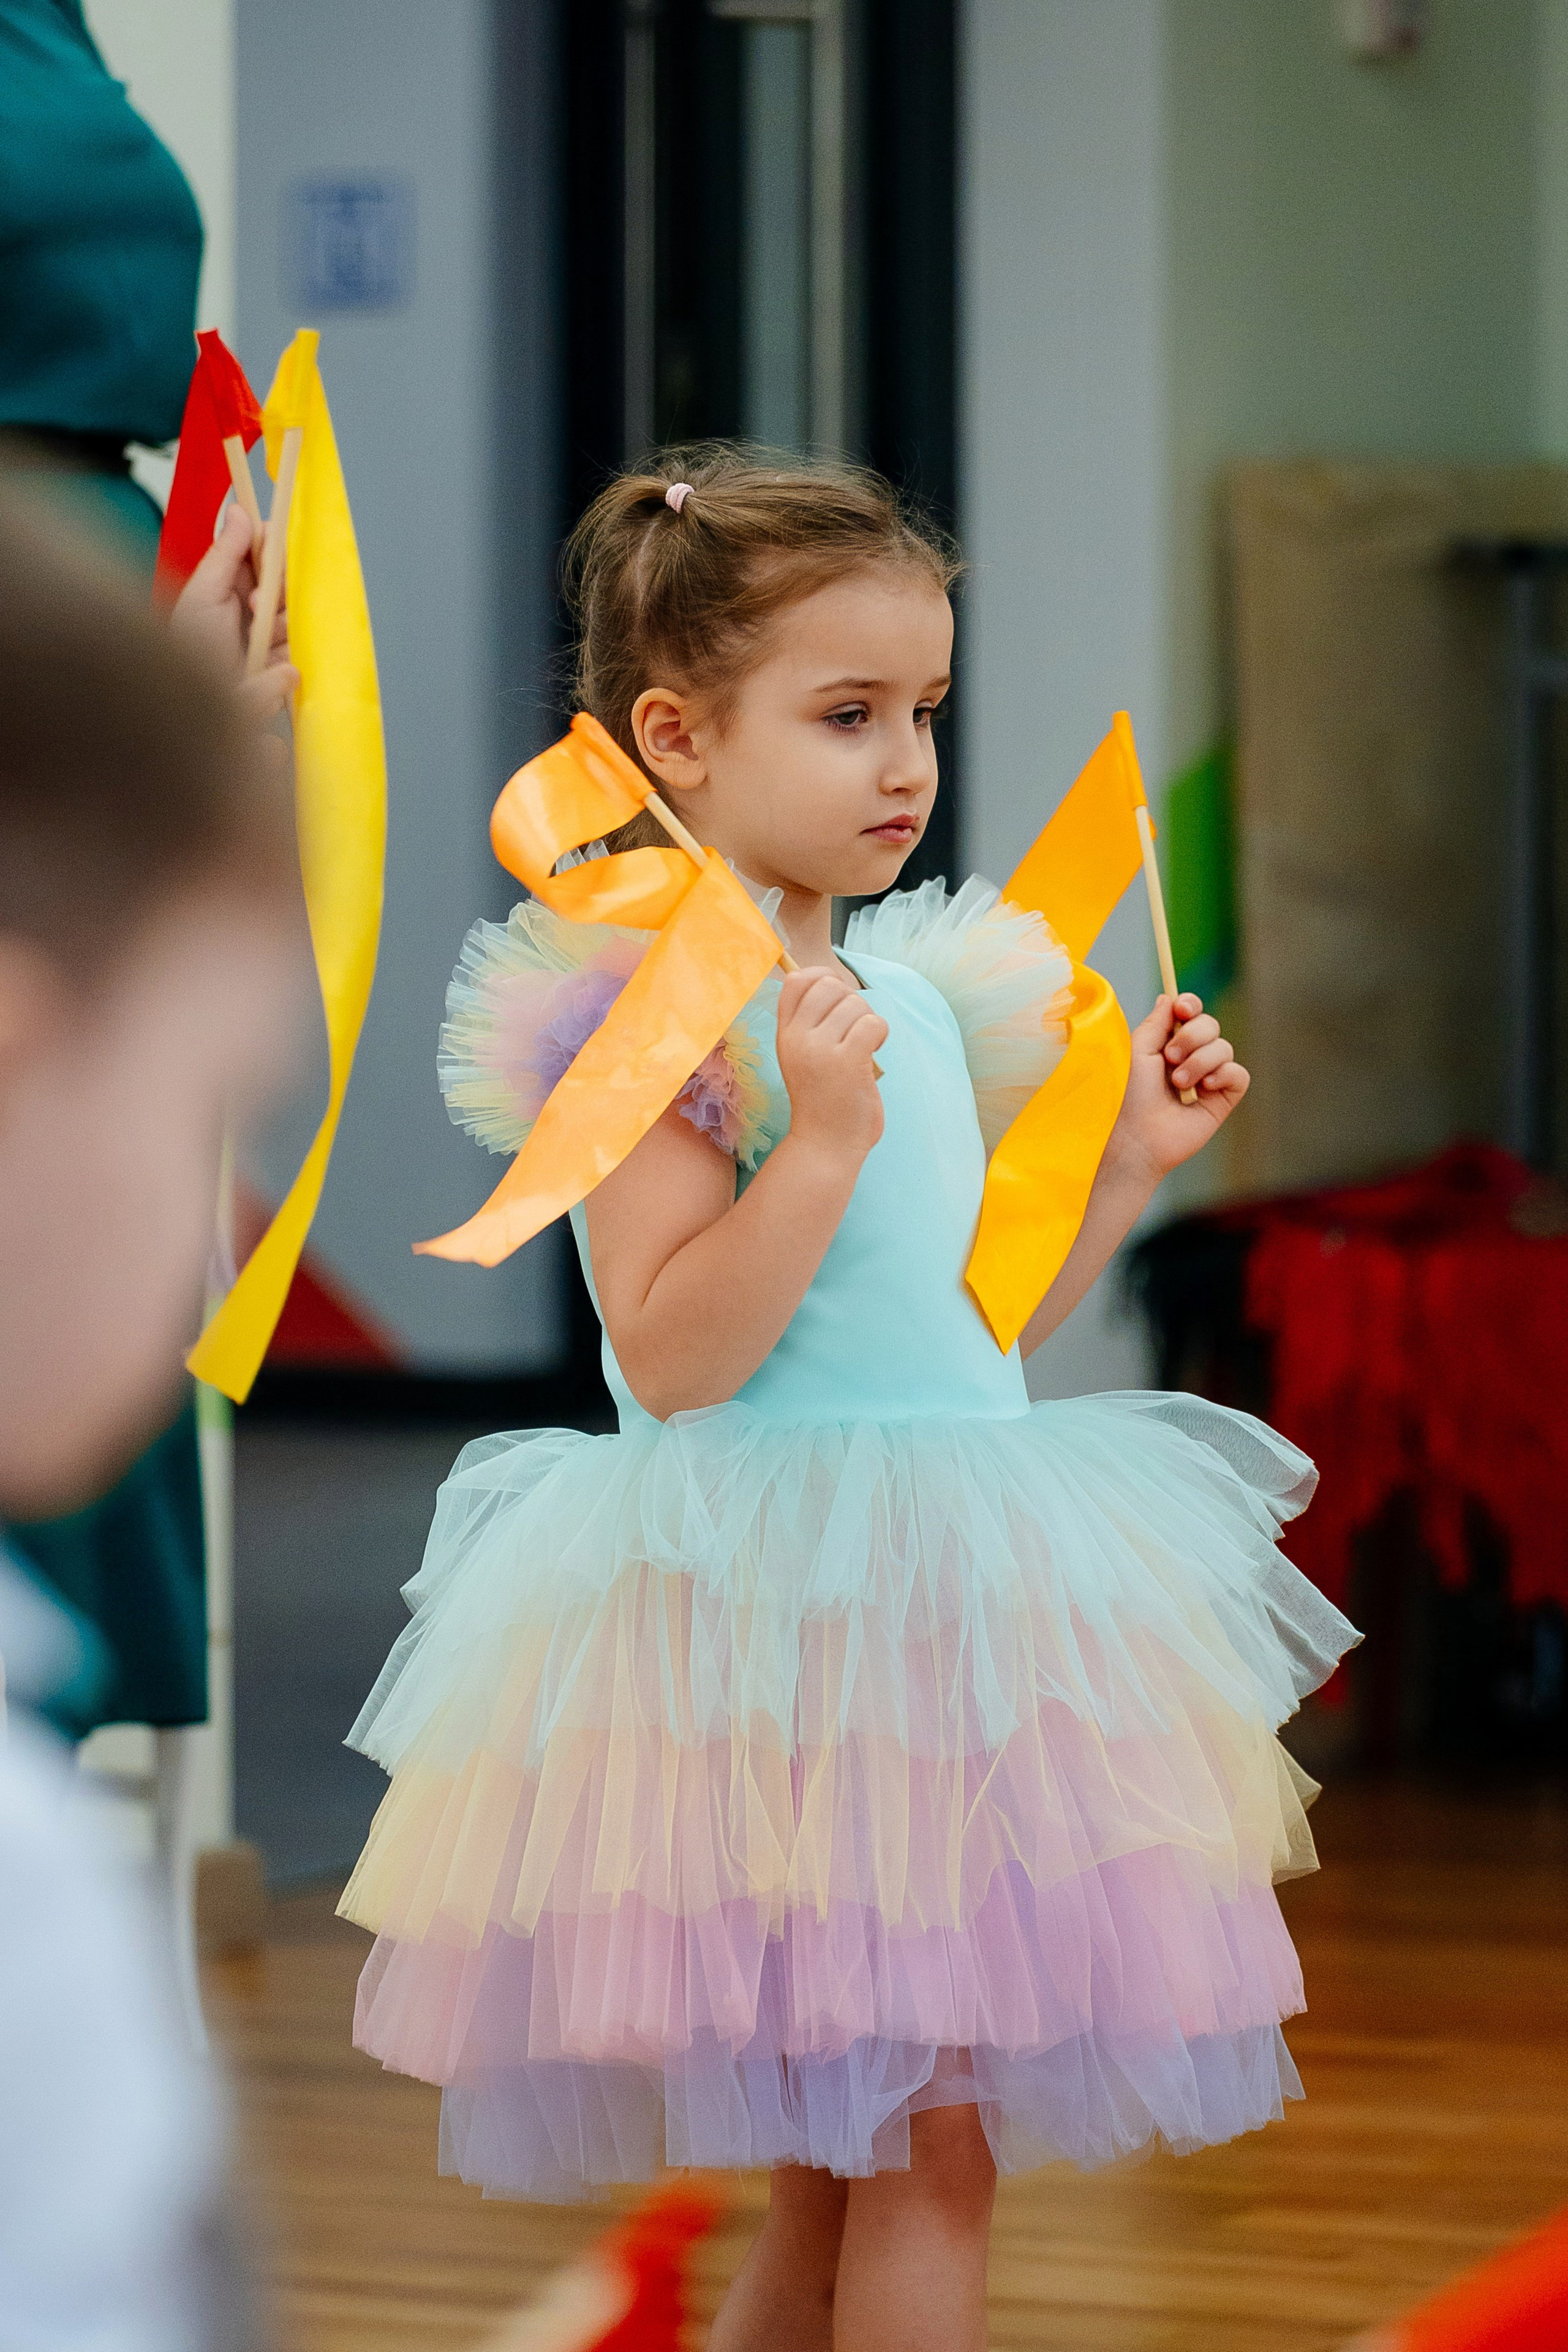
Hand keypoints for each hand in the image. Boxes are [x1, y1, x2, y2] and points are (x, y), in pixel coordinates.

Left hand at [168, 501, 296, 727]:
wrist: (193, 711)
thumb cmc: (188, 653)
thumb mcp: (203, 596)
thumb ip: (225, 554)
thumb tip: (241, 509)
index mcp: (231, 586)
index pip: (265, 555)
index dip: (272, 551)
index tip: (270, 552)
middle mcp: (253, 611)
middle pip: (287, 585)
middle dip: (275, 594)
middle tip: (255, 606)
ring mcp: (270, 642)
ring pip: (297, 620)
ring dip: (279, 630)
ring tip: (256, 648)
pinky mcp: (283, 675)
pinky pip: (300, 657)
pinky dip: (283, 665)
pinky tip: (268, 670)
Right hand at [775, 965, 887, 1160]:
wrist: (825, 1146)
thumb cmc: (823, 1100)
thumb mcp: (803, 1056)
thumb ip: (812, 1024)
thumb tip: (836, 983)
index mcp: (785, 1034)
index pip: (796, 980)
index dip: (823, 978)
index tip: (838, 1001)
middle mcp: (797, 1038)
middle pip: (830, 985)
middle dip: (852, 1000)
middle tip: (855, 1030)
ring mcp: (820, 1050)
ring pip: (856, 1004)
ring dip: (869, 1023)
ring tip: (863, 1049)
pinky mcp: (847, 1062)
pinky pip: (873, 1023)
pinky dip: (881, 1034)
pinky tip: (873, 1052)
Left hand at [1108, 992, 1248, 1184]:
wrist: (1140, 1135)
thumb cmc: (1133, 1096)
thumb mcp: (1140, 1051)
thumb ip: (1156, 1022)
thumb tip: (1168, 997)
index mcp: (1171, 1043)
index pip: (1192, 1012)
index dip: (1191, 1005)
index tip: (1182, 1010)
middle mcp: (1193, 1057)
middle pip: (1210, 1025)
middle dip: (1191, 1036)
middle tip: (1170, 1058)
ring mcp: (1210, 1077)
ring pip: (1224, 1047)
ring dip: (1199, 1062)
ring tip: (1179, 1083)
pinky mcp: (1224, 1097)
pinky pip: (1239, 1073)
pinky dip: (1223, 1075)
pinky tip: (1205, 1088)